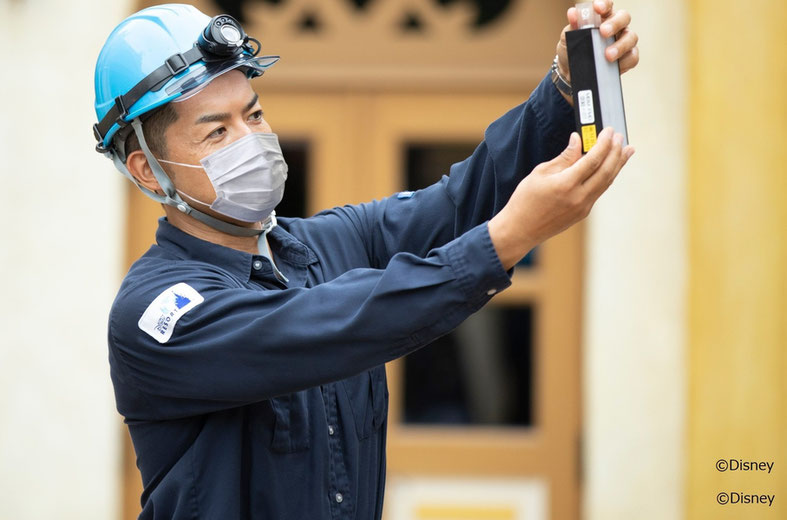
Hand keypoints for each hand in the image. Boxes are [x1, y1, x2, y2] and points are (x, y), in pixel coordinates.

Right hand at [488, 128, 634, 269]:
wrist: (520, 230)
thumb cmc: (525, 200)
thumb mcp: (540, 173)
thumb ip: (564, 157)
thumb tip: (578, 141)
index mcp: (566, 184)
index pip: (593, 159)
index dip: (603, 143)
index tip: (609, 130)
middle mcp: (578, 197)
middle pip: (606, 171)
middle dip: (616, 152)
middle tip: (620, 137)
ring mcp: (583, 207)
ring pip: (606, 182)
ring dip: (617, 165)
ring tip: (626, 150)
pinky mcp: (582, 213)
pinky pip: (599, 191)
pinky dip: (607, 177)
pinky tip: (610, 168)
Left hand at [555, 1, 639, 99]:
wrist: (572, 73)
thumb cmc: (573, 50)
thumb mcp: (568, 38)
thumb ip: (572, 26)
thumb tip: (573, 13)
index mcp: (602, 17)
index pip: (607, 6)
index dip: (604, 4)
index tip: (597, 8)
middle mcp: (617, 26)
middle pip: (624, 17)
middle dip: (615, 23)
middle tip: (603, 32)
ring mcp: (624, 41)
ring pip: (631, 37)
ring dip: (620, 46)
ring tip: (608, 56)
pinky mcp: (627, 58)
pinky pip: (632, 57)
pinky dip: (624, 62)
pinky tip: (615, 66)